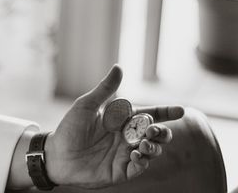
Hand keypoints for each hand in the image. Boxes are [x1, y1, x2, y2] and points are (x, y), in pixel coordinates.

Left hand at [44, 65, 183, 187]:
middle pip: (157, 133)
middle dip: (162, 131)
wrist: (56, 155)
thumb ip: (105, 89)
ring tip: (144, 144)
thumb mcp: (87, 105)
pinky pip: (140, 168)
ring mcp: (126, 154)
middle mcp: (127, 137)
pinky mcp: (121, 171)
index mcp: (122, 120)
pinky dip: (144, 161)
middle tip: (154, 130)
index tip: (181, 110)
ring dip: (154, 146)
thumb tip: (119, 67)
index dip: (166, 112)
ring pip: (153, 150)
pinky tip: (137, 155)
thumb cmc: (70, 128)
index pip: (149, 114)